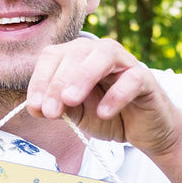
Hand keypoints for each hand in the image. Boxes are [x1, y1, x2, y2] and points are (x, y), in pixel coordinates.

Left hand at [25, 36, 181, 155]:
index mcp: (77, 58)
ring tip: (71, 100)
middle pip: (75, 53)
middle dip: (57, 82)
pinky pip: (132, 79)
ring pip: (104, 54)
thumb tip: (36, 106)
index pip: (53, 56)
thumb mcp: (76, 113)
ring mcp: (124, 63)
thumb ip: (59, 106)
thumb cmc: (107, 115)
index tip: (35, 107)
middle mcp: (99, 53)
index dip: (40, 79)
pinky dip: (116, 95)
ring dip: (83, 76)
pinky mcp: (146, 79)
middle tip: (50, 111)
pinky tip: (104, 112)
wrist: (143, 130)